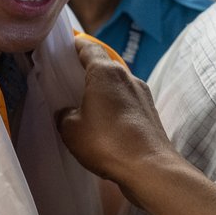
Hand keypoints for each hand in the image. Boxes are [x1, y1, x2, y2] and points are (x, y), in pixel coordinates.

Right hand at [56, 36, 187, 206]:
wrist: (149, 168)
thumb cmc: (107, 143)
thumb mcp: (71, 129)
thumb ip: (65, 115)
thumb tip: (68, 112)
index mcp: (105, 72)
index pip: (89, 47)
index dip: (75, 46)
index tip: (64, 49)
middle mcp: (127, 77)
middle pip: (104, 65)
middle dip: (88, 71)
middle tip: (70, 81)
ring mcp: (143, 94)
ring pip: (117, 84)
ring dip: (103, 91)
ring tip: (87, 106)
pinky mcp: (151, 112)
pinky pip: (127, 102)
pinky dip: (115, 106)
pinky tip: (106, 124)